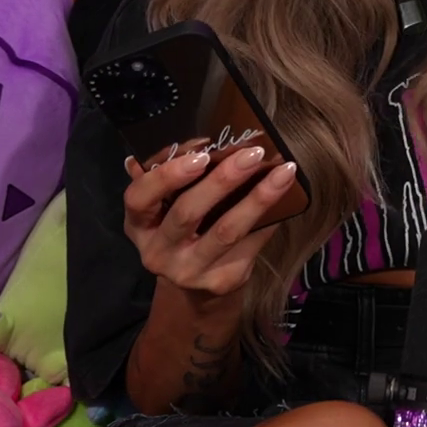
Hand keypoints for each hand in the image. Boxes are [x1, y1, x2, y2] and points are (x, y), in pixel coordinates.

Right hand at [122, 147, 297, 298]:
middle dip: (222, 180)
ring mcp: (189, 270)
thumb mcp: (166, 209)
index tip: (201, 154)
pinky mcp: (221, 279)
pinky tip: (288, 197)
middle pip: (188, 213)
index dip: (167, 176)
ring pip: (227, 231)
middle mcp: (158, 251)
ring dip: (258, 198)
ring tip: (283, 172)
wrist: (196, 285)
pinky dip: (271, 217)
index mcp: (139, 224)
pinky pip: (250, 244)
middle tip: (252, 153)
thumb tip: (191, 141)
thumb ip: (170, 179)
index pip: (139, 198)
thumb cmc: (182, 231)